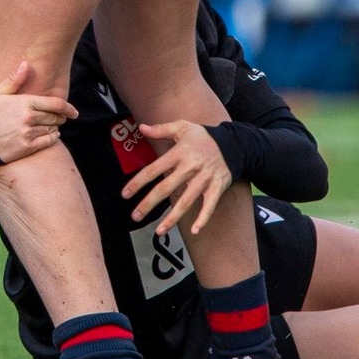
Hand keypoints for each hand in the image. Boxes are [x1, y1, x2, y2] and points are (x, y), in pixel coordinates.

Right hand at [0, 62, 76, 162]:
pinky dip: (53, 138)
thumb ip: (14, 79)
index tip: (74, 112)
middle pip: (56, 117)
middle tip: (58, 118)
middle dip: (60, 118)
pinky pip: (48, 142)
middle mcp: (29, 118)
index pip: (56, 104)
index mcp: (25, 102)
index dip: (69, 108)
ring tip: (50, 126)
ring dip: (54, 127)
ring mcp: (29, 133)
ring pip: (52, 129)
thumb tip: (25, 63)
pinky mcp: (27, 147)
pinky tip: (51, 135)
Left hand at [122, 120, 231, 236]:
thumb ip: (161, 129)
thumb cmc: (204, 137)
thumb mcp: (182, 127)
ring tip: (159, 231)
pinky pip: (210, 206)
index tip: (125, 194)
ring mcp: (204, 179)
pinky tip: (194, 230)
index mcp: (179, 153)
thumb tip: (141, 127)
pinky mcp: (217, 187)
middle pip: (166, 188)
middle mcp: (190, 168)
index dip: (138, 182)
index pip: (154, 169)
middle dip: (149, 203)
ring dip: (172, 218)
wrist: (233, 143)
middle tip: (135, 216)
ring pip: (186, 201)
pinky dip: (203, 218)